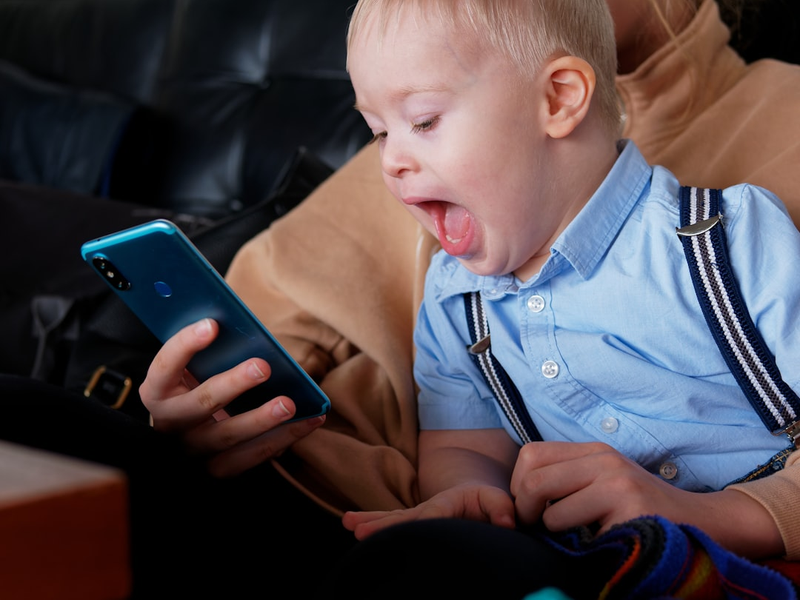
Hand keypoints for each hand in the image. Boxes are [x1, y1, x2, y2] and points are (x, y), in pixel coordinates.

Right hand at [139, 318, 324, 476]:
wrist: (186, 440)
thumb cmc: (197, 389)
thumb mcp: (193, 372)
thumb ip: (210, 355)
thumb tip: (247, 332)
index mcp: (157, 391)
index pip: (165, 366)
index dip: (185, 344)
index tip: (213, 324)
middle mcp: (168, 424)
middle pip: (200, 404)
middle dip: (233, 384)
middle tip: (263, 366)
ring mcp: (192, 451)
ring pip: (227, 436)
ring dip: (262, 419)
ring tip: (290, 403)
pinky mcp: (216, 470)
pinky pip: (251, 457)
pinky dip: (284, 438)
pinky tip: (309, 421)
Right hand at [342, 483, 514, 540]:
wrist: (481, 502)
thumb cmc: (489, 503)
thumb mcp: (499, 499)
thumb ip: (501, 507)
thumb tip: (506, 523)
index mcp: (448, 503)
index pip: (431, 516)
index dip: (419, 524)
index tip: (404, 532)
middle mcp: (430, 510)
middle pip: (403, 518)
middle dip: (380, 522)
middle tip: (356, 527)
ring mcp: (422, 519)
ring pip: (395, 521)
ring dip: (372, 523)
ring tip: (349, 524)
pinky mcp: (419, 527)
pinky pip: (398, 529)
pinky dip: (379, 532)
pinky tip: (360, 539)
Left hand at [510, 441, 783, 557]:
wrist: (705, 523)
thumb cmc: (644, 508)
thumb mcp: (606, 481)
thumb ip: (569, 478)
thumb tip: (520, 495)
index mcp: (595, 451)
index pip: (530, 454)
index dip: (519, 486)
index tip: (532, 509)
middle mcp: (605, 461)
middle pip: (533, 481)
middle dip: (526, 512)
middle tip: (539, 530)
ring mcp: (619, 485)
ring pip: (551, 514)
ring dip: (556, 535)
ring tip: (577, 538)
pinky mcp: (631, 513)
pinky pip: (580, 537)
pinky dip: (581, 549)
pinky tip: (599, 545)